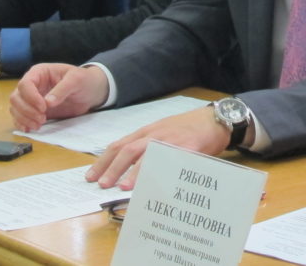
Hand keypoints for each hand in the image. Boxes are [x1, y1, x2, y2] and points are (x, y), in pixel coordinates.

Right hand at [9, 64, 108, 131]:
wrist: (90, 91)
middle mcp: (32, 85)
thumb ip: (62, 89)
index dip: (31, 97)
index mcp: (39, 73)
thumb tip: (48, 103)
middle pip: (16, 98)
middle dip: (27, 111)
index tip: (44, 108)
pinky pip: (20, 117)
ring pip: (15, 108)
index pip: (25, 84)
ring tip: (39, 125)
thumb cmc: (83, 80)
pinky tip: (29, 129)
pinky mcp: (34, 110)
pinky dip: (22, 124)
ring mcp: (31, 98)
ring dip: (24, 119)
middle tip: (42, 119)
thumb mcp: (76, 80)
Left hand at [85, 107, 231, 189]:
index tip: (91, 176)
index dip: (103, 161)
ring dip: (132, 171)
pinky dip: (161, 171)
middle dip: (112, 168)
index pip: (118, 145)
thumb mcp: (162, 133)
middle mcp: (155, 134)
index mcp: (146, 132)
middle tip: (101, 184)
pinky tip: (154, 183)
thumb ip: (146, 147)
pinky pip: (171, 160)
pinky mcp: (188, 147)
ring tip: (122, 186)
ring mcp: (171, 140)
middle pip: (127, 149)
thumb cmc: (187, 129)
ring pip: (146, 154)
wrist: (214, 119)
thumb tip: (125, 170)